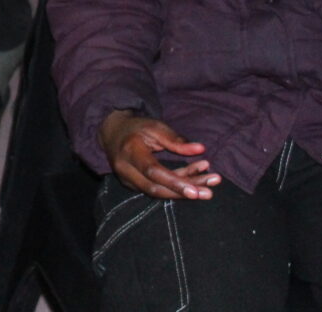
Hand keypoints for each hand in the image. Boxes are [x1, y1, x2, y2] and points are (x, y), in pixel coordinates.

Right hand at [99, 110, 219, 199]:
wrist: (113, 133)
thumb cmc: (137, 128)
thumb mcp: (155, 127)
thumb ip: (176, 140)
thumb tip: (201, 149)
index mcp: (130, 150)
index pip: (153, 172)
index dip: (175, 183)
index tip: (197, 191)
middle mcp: (125, 169)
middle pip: (156, 188)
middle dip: (183, 193)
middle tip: (209, 193)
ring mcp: (127, 179)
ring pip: (157, 192)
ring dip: (182, 192)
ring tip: (207, 189)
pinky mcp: (132, 185)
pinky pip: (155, 190)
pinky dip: (175, 188)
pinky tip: (193, 181)